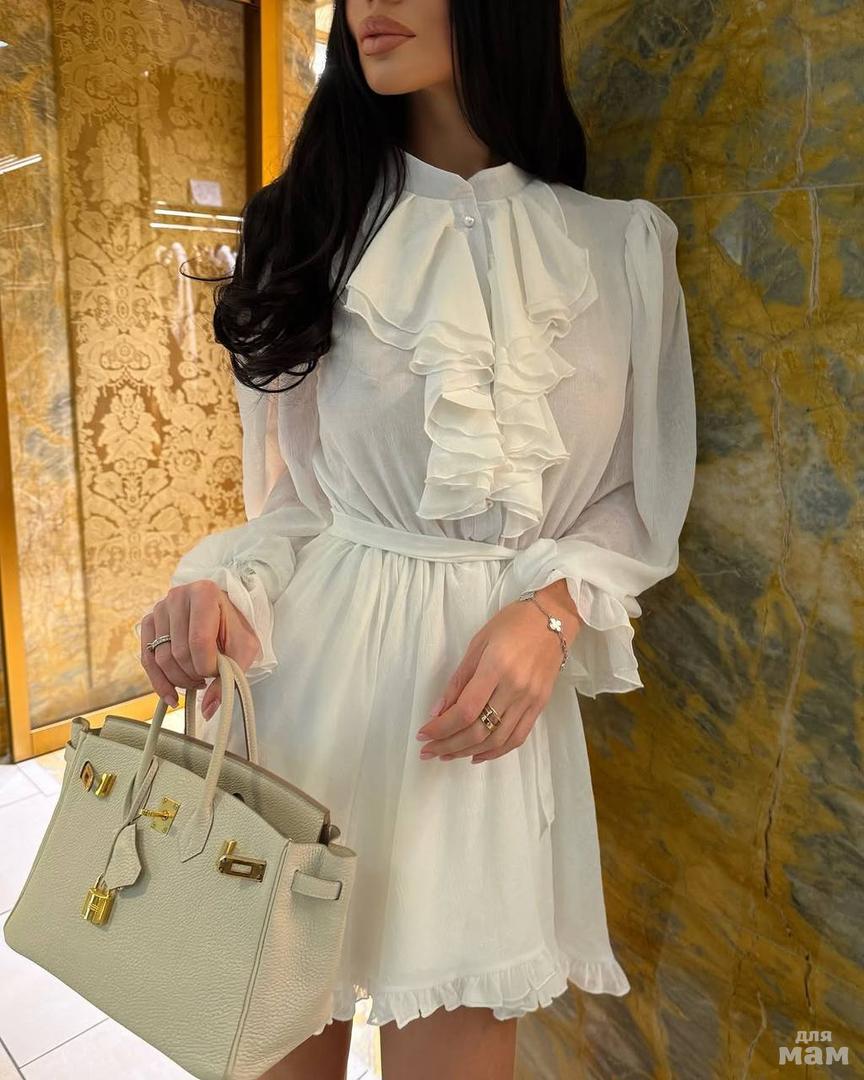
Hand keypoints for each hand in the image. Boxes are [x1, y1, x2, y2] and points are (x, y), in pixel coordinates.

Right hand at [138, 580, 261, 719]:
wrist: (224, 613)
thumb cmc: (235, 628)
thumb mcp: (244, 649)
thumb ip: (230, 677)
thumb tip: (208, 709)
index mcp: (205, 593)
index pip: (199, 641)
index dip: (207, 666)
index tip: (217, 672)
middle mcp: (178, 596)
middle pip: (179, 652)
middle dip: (193, 674)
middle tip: (206, 680)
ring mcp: (160, 608)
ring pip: (161, 658)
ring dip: (179, 679)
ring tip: (195, 681)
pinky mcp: (149, 622)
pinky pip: (147, 658)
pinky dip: (158, 681)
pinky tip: (171, 696)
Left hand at [415, 579, 580, 763]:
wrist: (554, 618)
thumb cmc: (512, 623)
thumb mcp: (477, 642)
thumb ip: (458, 679)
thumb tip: (438, 711)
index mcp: (496, 667)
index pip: (466, 710)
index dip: (442, 728)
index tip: (423, 734)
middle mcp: (515, 688)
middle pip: (479, 730)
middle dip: (449, 745)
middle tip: (428, 751)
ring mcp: (530, 700)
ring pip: (497, 740)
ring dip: (468, 752)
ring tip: (447, 754)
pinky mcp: (540, 706)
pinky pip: (517, 738)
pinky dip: (495, 751)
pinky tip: (477, 754)